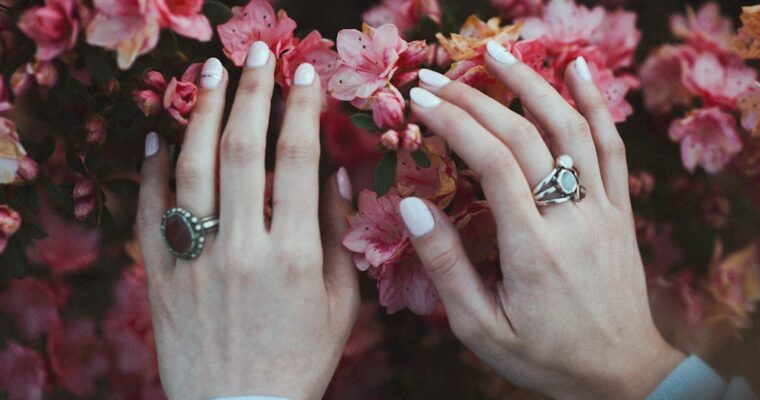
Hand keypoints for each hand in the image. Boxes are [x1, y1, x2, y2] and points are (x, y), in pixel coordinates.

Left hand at [136, 42, 358, 399]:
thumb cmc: (301, 359)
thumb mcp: (340, 302)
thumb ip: (336, 234)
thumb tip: (331, 172)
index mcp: (293, 255)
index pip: (295, 160)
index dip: (300, 108)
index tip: (304, 73)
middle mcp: (241, 249)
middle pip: (240, 151)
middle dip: (250, 92)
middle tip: (256, 51)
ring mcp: (194, 260)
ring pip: (190, 169)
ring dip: (201, 113)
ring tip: (209, 72)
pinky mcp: (159, 276)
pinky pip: (149, 212)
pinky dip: (150, 169)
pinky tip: (160, 133)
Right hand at [403, 41, 684, 398]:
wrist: (622, 375)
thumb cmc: (546, 356)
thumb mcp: (481, 328)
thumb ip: (446, 268)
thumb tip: (413, 208)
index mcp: (532, 249)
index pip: (492, 163)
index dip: (454, 122)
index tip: (420, 101)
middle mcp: (572, 218)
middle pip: (524, 137)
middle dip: (475, 99)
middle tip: (435, 79)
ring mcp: (602, 209)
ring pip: (571, 129)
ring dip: (532, 84)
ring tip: (497, 52)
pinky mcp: (620, 210)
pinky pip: (612, 147)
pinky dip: (596, 103)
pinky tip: (577, 70)